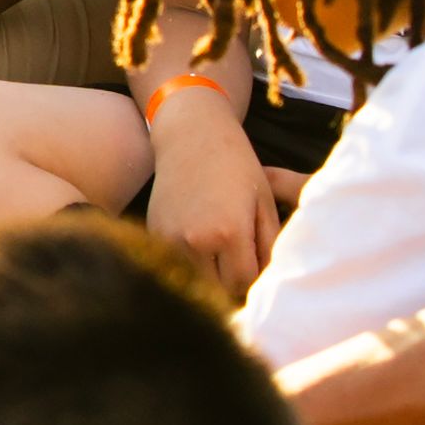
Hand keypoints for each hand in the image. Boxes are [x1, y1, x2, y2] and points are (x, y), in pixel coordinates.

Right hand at [142, 95, 283, 292]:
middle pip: (217, 288)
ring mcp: (169, 238)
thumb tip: (270, 281)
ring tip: (221, 249)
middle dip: (231, 281)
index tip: (256, 266)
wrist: (191, 136)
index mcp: (228, 232)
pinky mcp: (154, 233)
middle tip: (241, 261)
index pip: (243, 283)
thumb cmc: (236, 166)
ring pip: (194, 279)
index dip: (254, 279)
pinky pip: (176, 262)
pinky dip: (190, 259)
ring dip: (210, 273)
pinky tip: (200, 237)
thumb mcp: (263, 203)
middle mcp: (195, 240)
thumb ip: (269, 246)